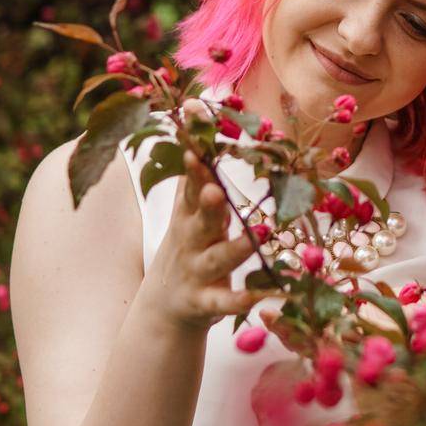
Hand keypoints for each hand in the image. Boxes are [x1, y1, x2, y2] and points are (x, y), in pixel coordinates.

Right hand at [138, 98, 253, 333]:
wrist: (165, 306)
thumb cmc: (188, 246)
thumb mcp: (187, 211)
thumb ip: (195, 175)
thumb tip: (196, 118)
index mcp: (189, 215)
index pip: (190, 185)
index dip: (193, 165)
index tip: (196, 144)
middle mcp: (192, 240)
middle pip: (199, 220)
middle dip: (207, 203)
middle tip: (215, 189)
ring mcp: (197, 273)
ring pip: (216, 260)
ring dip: (234, 249)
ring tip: (258, 237)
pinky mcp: (205, 303)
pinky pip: (223, 302)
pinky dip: (239, 300)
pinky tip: (260, 297)